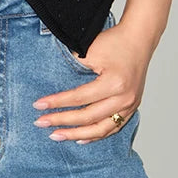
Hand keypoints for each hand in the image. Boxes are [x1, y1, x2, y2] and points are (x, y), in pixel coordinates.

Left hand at [32, 20, 153, 143]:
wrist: (138, 39)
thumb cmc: (115, 41)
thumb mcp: (90, 50)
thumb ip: (74, 68)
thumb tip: (55, 85)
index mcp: (114, 84)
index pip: (79, 98)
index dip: (57, 103)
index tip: (38, 105)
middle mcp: (124, 98)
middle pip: (88, 118)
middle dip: (62, 121)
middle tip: (41, 122)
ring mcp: (130, 106)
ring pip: (100, 129)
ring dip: (77, 134)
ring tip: (57, 135)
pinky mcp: (131, 107)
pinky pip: (112, 128)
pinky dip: (95, 135)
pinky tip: (81, 138)